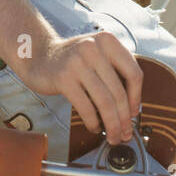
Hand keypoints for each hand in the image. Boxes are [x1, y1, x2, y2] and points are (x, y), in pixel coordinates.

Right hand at [14, 31, 142, 141]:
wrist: (38, 55)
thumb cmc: (72, 60)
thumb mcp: (97, 55)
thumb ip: (115, 71)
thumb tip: (132, 108)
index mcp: (107, 41)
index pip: (134, 72)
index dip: (137, 97)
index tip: (135, 113)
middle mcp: (93, 48)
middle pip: (119, 92)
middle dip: (124, 118)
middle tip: (125, 133)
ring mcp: (77, 62)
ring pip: (104, 102)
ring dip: (112, 124)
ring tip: (113, 135)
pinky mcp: (63, 78)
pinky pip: (86, 107)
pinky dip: (93, 122)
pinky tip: (94, 127)